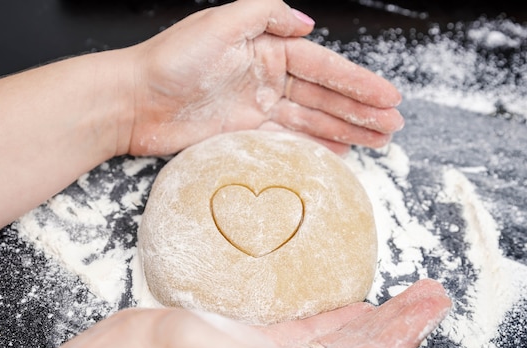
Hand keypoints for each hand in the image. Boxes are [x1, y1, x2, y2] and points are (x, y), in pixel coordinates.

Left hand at [121, 0, 404, 155]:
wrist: (132, 101)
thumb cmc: (170, 59)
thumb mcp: (218, 23)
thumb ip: (265, 15)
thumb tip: (308, 22)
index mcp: (266, 48)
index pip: (323, 68)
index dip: (358, 83)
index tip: (389, 97)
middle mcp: (266, 77)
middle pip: (324, 96)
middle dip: (361, 110)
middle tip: (394, 125)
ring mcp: (256, 107)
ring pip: (312, 120)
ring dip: (346, 129)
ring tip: (379, 140)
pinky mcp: (243, 132)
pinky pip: (287, 140)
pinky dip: (314, 147)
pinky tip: (339, 153)